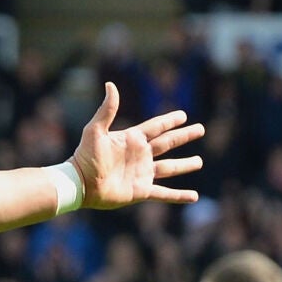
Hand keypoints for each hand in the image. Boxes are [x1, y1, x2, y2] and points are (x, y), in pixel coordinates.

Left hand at [70, 82, 202, 210]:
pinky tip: (193, 196)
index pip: (156, 127)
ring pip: (169, 168)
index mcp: (132, 139)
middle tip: (200, 129)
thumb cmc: (85, 157)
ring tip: (199, 161)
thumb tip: (111, 85)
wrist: (80, 184)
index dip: (170, 121)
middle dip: (184, 137)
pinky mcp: (141, 191)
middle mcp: (140, 155)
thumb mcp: (95, 130)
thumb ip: (107, 110)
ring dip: (184, 165)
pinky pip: (164, 193)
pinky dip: (179, 195)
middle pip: (167, 143)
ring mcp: (142, 173)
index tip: (183, 115)